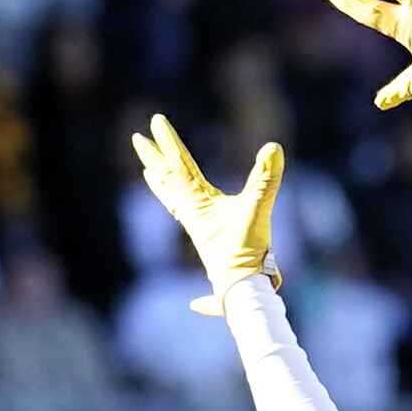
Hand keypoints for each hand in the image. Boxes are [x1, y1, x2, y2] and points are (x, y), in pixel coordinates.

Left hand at [129, 114, 282, 313]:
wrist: (242, 289)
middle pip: (168, 180)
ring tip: (149, 173)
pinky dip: (180, 220)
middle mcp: (192, 213)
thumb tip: (274, 146)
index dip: (169, 142)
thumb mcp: (257, 210)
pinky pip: (185, 221)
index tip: (156, 121)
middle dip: (154, 158)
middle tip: (137, 138)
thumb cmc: (247, 252)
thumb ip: (266, 179)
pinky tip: (180, 222)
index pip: (180, 166)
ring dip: (161, 184)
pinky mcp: (207, 240)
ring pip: (173, 200)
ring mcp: (198, 227)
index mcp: (198, 204)